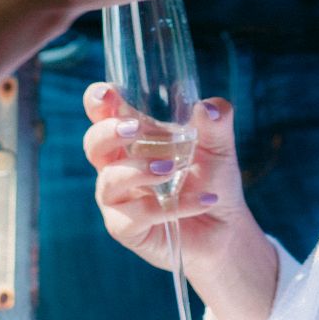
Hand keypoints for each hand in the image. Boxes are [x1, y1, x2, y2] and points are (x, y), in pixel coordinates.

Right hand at [83, 87, 250, 281]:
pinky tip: (203, 200)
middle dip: (109, 132)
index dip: (98, 101)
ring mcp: (118, 198)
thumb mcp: (220, 145)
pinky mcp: (125, 228)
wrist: (224, 226)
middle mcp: (118, 165)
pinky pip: (136, 215)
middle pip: (94, 144)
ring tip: (171, 168)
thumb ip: (216, 122)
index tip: (107, 92)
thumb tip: (208, 106)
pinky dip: (170, 208)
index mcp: (134, 138)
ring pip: (110, 181)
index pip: (103, 114)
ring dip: (139, 170)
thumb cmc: (213, 178)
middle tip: (136, 128)